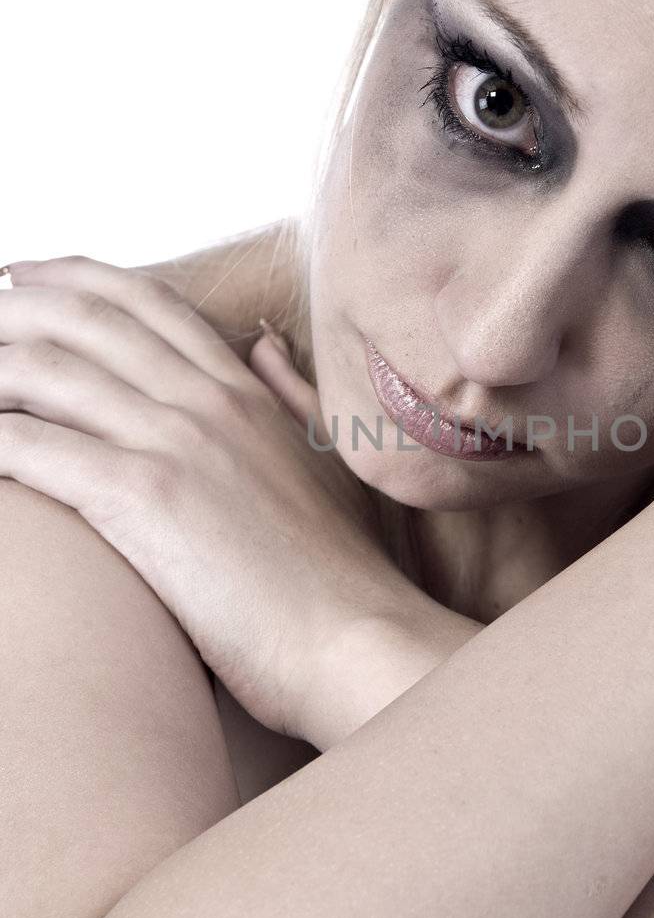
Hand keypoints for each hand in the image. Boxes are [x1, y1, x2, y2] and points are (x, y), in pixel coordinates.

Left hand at [0, 254, 411, 740]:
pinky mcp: (143, 496)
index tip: (21, 279)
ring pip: (45, 372)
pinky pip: (33, 446)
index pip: (145, 303)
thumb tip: (265, 344)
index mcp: (244, 391)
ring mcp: (174, 442)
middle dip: (12, 308)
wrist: (355, 638)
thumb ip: (291, 396)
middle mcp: (206, 400)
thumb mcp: (329, 462)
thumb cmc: (340, 575)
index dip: (74, 279)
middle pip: (84, 319)